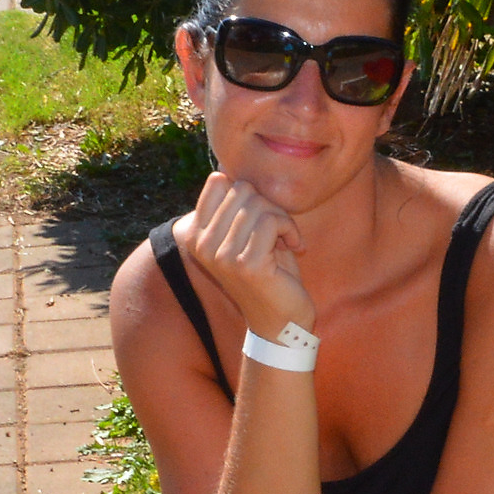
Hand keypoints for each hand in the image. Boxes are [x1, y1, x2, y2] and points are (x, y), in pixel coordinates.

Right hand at [183, 173, 314, 338]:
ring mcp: (221, 255)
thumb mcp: (246, 233)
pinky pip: (272, 221)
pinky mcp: (246, 264)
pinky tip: (297, 247)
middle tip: (279, 231)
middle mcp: (201, 244)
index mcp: (196, 234)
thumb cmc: (269, 271)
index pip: (218, 181)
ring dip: (283, 219)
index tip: (260, 216)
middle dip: (268, 205)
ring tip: (286, 241)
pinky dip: (292, 230)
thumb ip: (236, 205)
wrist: (280, 320)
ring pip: (259, 204)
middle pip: (242, 190)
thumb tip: (226, 172)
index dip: (248, 193)